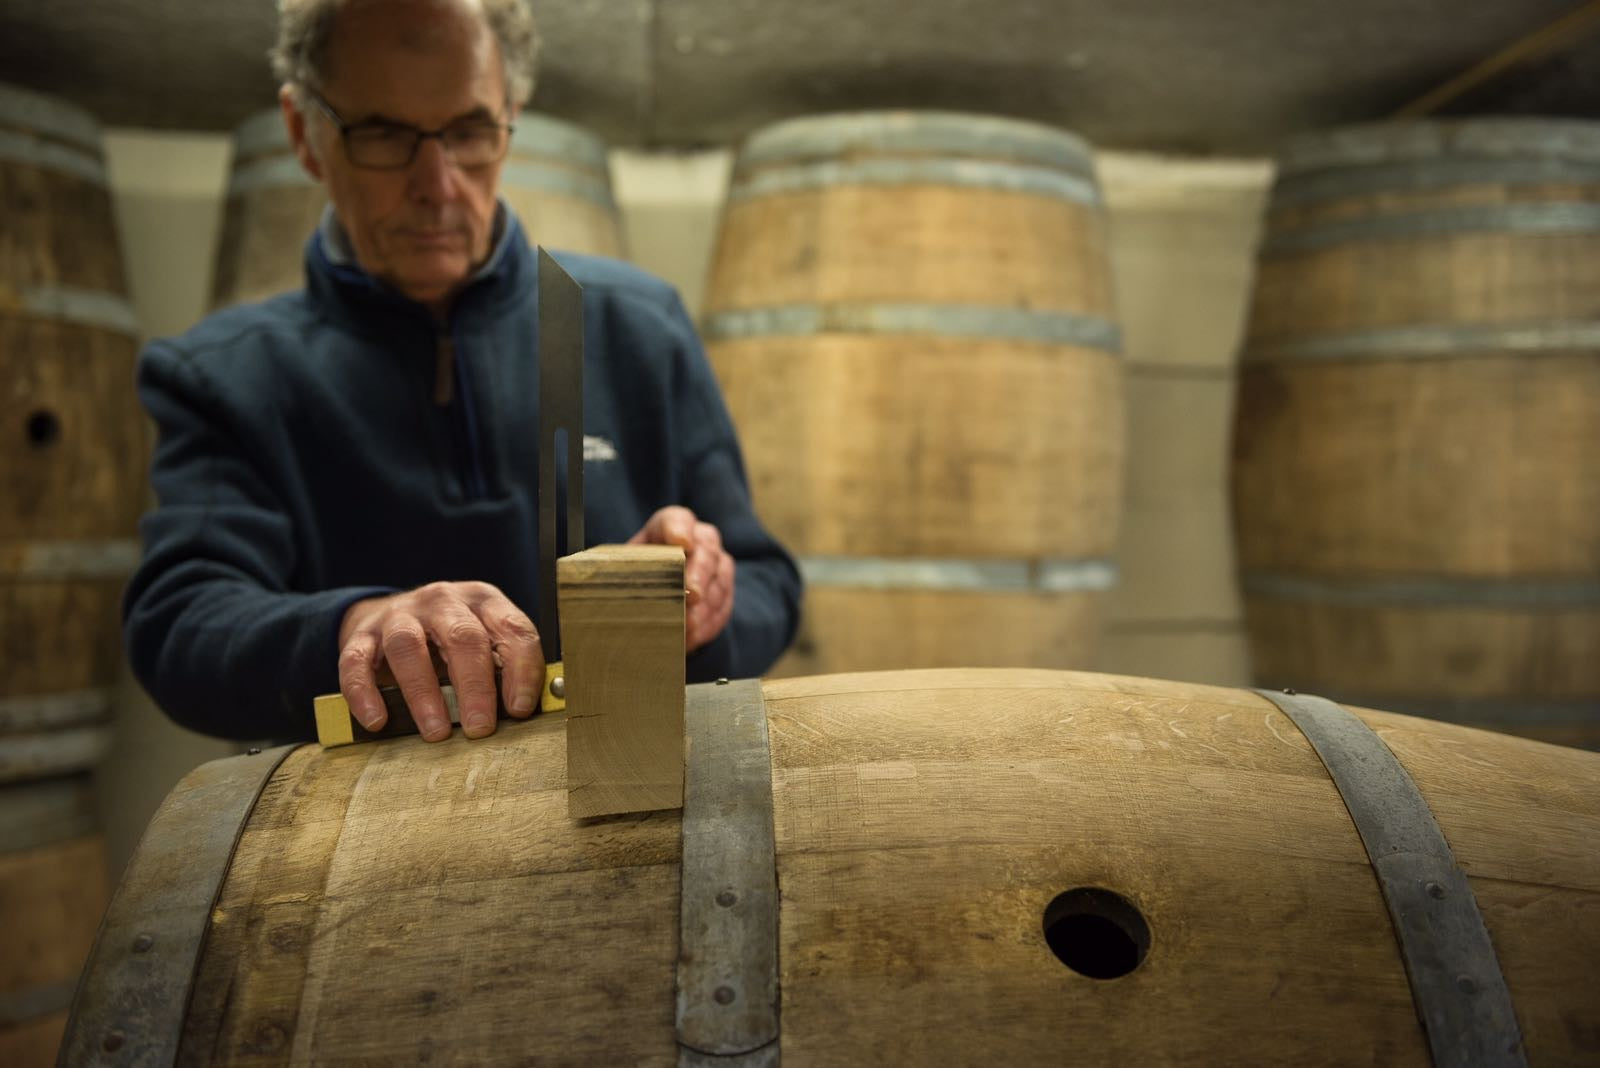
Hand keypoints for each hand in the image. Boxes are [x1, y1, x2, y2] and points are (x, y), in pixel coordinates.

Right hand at [337, 581, 543, 741]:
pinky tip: (377, 721)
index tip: (520, 709)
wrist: (393, 616)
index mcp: (483, 600)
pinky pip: (357, 662)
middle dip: (475, 686)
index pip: (513, 629)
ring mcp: (399, 615)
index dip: (521, 669)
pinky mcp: (362, 635)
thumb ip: (507, 667)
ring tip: (436, 732)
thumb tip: (526, 712)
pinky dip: (365, 693)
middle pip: (463, 637)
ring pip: (408, 646)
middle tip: (480, 728)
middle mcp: (442, 601)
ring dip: (423, 692)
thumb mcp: (486, 642)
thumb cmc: (451, 640)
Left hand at [628, 506, 734, 652]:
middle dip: (699, 574)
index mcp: (666, 527)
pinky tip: (692, 640)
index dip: (679, 528)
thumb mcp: (623, 573)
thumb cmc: (633, 580)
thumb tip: (612, 591)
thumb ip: (624, 575)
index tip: (680, 542)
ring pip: (719, 580)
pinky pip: (723, 606)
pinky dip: (708, 625)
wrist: (649, 599)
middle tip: (692, 596)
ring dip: (704, 607)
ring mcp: (716, 564)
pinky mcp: (724, 591)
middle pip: (706, 549)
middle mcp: (698, 540)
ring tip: (687, 628)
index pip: (676, 519)